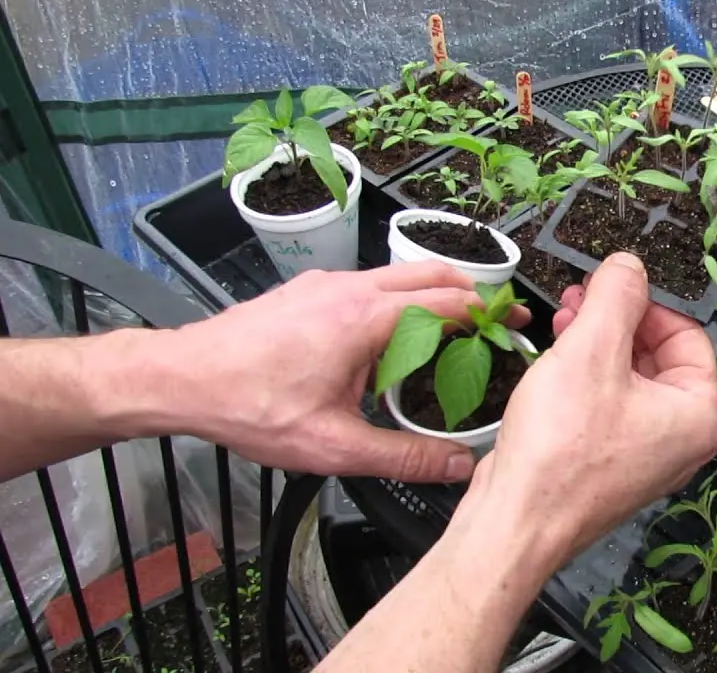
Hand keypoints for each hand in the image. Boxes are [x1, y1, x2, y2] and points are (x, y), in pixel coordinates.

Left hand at [162, 263, 527, 481]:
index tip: (514, 325)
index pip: (451, 300)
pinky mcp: (307, 289)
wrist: (180, 378)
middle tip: (495, 321)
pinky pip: (369, 284)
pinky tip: (390, 341)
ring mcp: (326, 283)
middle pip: (433, 273)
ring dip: (433, 296)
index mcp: (367, 318)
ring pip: (399, 275)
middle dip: (471, 293)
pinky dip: (397, 300)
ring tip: (451, 333)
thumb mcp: (335, 447)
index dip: (490, 313)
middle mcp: (351, 288)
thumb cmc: (249, 406)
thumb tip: (458, 465)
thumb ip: (405, 455)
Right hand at [466, 253, 716, 561]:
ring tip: (563, 319)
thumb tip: (630, 266)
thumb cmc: (558, 453)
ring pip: (627, 379)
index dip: (648, 303)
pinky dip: (584, 377)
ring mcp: (642, 455)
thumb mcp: (590, 350)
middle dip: (617, 319)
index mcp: (696, 415)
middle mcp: (678, 440)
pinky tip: (554, 358)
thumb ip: (616, 297)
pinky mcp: (606, 464)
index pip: (688, 336)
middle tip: (582, 295)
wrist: (513, 522)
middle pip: (657, 356)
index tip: (614, 284)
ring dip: (596, 343)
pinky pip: (605, 406)